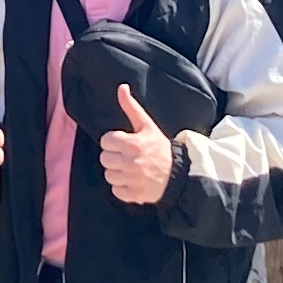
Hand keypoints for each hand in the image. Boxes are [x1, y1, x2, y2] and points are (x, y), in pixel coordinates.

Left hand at [99, 85, 176, 209]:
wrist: (178, 175)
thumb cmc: (160, 148)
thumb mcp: (147, 125)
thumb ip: (131, 107)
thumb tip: (121, 87)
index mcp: (133, 144)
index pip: (106, 141)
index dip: (113, 141)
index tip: (123, 143)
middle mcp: (130, 162)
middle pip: (104, 158)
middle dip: (113, 156)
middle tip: (126, 156)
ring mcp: (132, 180)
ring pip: (108, 175)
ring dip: (117, 172)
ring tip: (129, 169)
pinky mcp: (134, 195)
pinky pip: (116, 190)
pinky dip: (122, 187)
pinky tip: (131, 181)